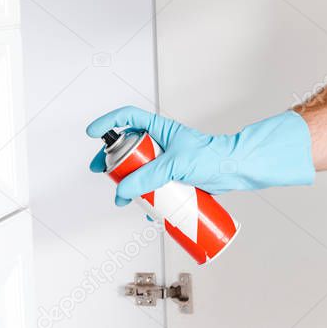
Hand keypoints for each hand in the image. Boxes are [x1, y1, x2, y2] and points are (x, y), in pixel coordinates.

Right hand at [87, 107, 314, 205]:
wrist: (234, 171)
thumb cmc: (211, 158)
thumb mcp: (174, 165)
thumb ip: (148, 177)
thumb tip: (123, 191)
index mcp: (159, 129)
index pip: (128, 118)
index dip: (108, 123)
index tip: (92, 133)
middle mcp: (160, 143)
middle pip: (128, 148)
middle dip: (113, 162)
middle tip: (102, 173)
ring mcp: (166, 161)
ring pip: (139, 171)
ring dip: (129, 184)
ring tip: (124, 198)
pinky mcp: (173, 178)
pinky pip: (153, 187)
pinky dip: (147, 198)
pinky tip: (145, 210)